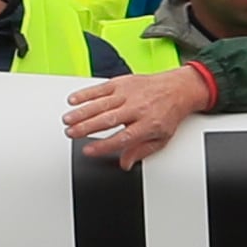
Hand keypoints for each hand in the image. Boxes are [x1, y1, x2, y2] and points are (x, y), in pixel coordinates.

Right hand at [62, 64, 214, 164]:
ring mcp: (129, 94)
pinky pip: (101, 88)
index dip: (103, 145)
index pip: (121, 138)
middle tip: (70, 133)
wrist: (179, 88)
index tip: (88, 150)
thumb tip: (125, 163)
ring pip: (101, 104)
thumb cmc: (169, 112)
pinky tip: (73, 100)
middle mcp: (137, 108)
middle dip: (86, 128)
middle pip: (107, 120)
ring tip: (67, 120)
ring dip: (81, 112)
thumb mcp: (161, 138)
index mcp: (147, 125)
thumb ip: (141, 151)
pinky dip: (86, 93)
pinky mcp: (123, 82)